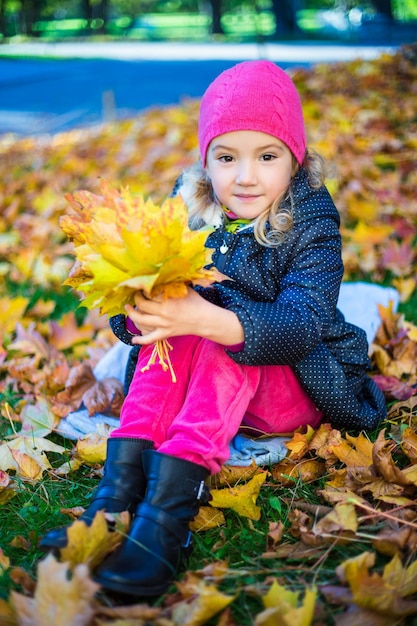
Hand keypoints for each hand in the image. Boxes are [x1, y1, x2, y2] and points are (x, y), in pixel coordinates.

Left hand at [125, 286, 243, 346]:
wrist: (205, 319)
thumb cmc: (196, 302)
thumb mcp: (184, 288)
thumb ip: (171, 283)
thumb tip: (158, 275)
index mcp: (168, 298)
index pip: (149, 292)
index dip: (142, 288)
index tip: (141, 285)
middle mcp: (164, 311)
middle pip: (142, 304)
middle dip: (136, 298)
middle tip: (136, 295)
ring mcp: (164, 324)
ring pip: (141, 320)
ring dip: (132, 314)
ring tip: (128, 309)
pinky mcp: (166, 334)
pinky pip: (150, 339)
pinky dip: (140, 340)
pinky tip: (133, 339)